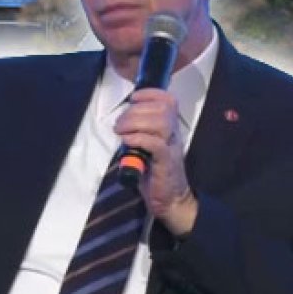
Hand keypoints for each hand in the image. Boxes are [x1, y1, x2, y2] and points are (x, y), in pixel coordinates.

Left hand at [113, 88, 197, 235]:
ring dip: (134, 122)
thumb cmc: (154, 171)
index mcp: (169, 128)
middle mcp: (173, 134)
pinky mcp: (166, 162)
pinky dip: (139, 138)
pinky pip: (156, 144)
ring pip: (160, 123)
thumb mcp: (145, 146)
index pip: (168, 100)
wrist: (169, 199)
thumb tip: (121, 118)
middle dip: (134, 111)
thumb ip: (138, 130)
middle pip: (161, 109)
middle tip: (119, 125)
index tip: (133, 98)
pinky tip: (127, 141)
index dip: (150, 94)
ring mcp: (171, 148)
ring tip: (121, 132)